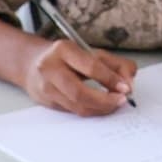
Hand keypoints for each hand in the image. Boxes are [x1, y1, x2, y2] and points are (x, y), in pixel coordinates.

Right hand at [22, 37, 136, 115]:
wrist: (32, 63)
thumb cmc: (67, 57)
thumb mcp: (92, 52)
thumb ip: (116, 65)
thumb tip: (129, 83)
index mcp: (63, 50)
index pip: (90, 67)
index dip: (110, 79)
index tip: (126, 88)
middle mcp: (50, 69)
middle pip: (79, 92)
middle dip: (105, 100)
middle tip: (121, 101)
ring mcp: (46, 88)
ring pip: (76, 106)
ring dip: (99, 109)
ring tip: (113, 104)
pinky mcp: (46, 102)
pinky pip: (72, 111)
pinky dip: (90, 111)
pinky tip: (100, 108)